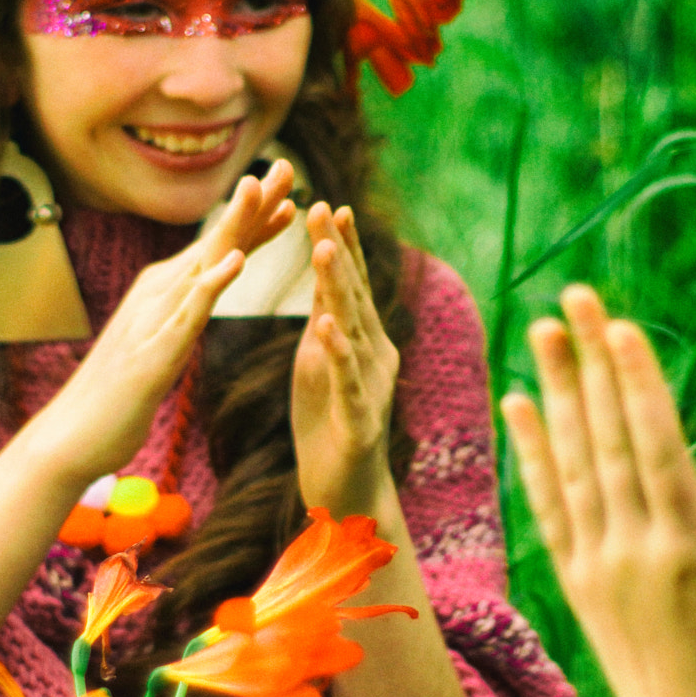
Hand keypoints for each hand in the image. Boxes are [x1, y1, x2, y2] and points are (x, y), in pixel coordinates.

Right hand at [29, 161, 297, 483]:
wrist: (72, 437)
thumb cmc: (120, 394)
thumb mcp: (162, 342)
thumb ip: (182, 311)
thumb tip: (202, 289)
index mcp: (166, 293)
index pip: (220, 247)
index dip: (256, 218)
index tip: (290, 189)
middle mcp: (159, 294)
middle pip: (216, 241)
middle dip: (254, 204)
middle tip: (289, 166)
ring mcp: (153, 319)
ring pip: (203, 265)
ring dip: (235, 226)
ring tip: (262, 190)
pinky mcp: (153, 354)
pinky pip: (187, 313)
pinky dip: (212, 285)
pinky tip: (236, 262)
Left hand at [291, 203, 399, 512]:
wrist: (346, 491)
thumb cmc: (331, 424)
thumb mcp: (319, 363)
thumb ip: (324, 321)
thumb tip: (320, 276)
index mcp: (363, 341)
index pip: (350, 286)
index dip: (342, 246)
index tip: (329, 205)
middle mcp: (376, 356)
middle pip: (354, 296)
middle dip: (338, 251)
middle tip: (324, 208)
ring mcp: (371, 387)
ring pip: (353, 330)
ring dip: (339, 289)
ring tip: (325, 250)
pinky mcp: (359, 421)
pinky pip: (347, 382)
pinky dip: (338, 353)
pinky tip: (327, 327)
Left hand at [502, 285, 695, 696]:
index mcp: (687, 546)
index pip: (654, 445)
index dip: (635, 383)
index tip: (619, 326)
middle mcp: (630, 547)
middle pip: (604, 438)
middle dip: (589, 363)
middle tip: (574, 298)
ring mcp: (595, 562)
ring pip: (569, 461)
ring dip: (555, 390)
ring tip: (541, 330)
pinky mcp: (575, 577)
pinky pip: (547, 503)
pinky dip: (531, 452)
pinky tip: (519, 406)